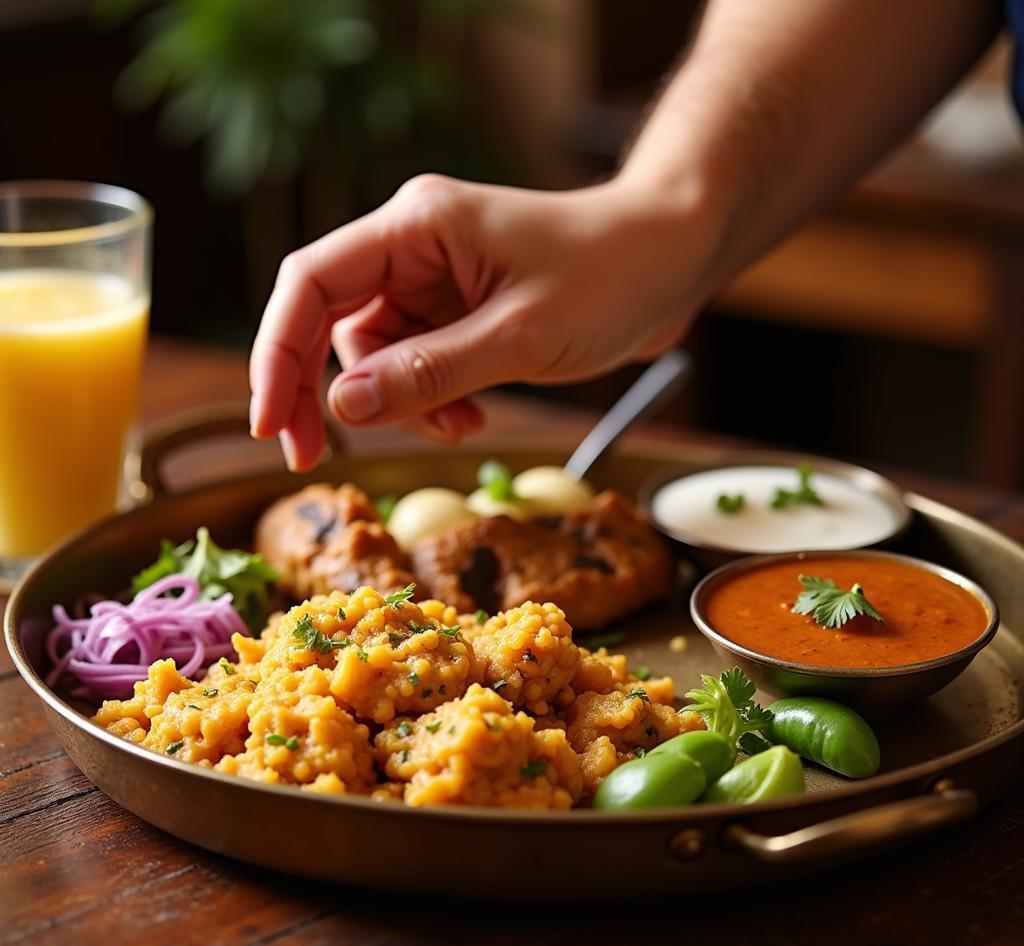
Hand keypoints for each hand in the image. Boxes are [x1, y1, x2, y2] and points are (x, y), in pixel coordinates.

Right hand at [249, 173, 710, 469]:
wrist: (672, 256)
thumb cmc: (612, 275)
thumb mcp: (520, 336)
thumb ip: (430, 373)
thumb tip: (342, 408)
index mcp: (417, 225)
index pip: (311, 283)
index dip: (275, 354)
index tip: (269, 425)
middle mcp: (413, 246)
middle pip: (332, 325)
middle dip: (336, 394)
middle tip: (320, 455)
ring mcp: (435, 280)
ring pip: (376, 356)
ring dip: (404, 404)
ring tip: (462, 426)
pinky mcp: (457, 310)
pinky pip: (416, 364)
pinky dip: (432, 399)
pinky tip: (473, 416)